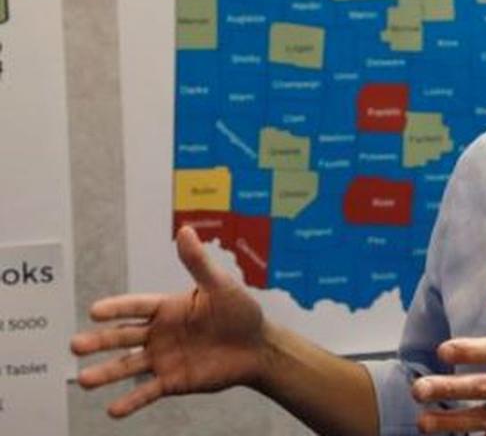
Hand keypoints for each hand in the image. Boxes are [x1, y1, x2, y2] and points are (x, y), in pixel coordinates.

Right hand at [71, 226, 268, 416]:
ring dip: (106, 373)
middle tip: (75, 346)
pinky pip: (148, 392)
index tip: (95, 311)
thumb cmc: (241, 312)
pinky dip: (131, 401)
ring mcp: (164, 358)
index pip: (136, 307)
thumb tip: (185, 230)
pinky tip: (113, 409)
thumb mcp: (220, 285)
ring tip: (84, 380)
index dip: (116, 309)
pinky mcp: (173, 381)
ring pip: (129, 366)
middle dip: (99, 342)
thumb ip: (198, 263)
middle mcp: (159, 333)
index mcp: (168, 308)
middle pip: (123, 337)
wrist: (258, 347)